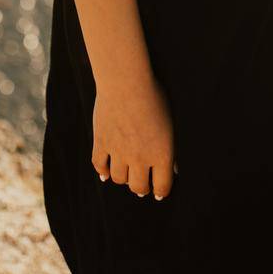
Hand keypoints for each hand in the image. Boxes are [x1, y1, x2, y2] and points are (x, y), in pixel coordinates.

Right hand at [91, 69, 176, 200]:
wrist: (126, 81)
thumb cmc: (154, 96)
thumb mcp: (170, 122)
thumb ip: (171, 148)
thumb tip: (174, 169)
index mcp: (161, 154)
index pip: (162, 186)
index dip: (162, 191)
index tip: (160, 192)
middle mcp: (139, 158)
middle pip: (139, 187)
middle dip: (142, 188)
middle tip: (143, 186)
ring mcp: (118, 152)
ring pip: (119, 179)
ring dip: (124, 178)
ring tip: (127, 173)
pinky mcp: (101, 143)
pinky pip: (99, 165)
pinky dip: (102, 171)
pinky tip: (106, 173)